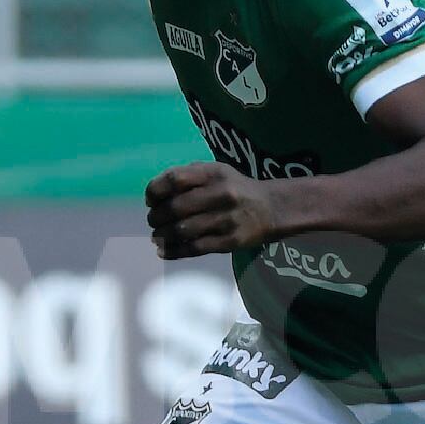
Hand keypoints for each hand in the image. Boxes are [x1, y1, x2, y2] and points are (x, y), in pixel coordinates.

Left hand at [145, 162, 281, 257]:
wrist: (273, 208)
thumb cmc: (234, 188)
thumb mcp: (215, 172)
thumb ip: (187, 177)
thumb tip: (154, 195)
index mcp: (213, 173)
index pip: (173, 179)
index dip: (155, 191)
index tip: (151, 200)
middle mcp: (220, 194)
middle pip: (174, 207)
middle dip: (156, 217)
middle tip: (152, 221)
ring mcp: (226, 219)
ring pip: (182, 230)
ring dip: (162, 235)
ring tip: (157, 236)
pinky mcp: (230, 241)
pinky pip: (194, 248)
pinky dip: (173, 251)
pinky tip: (164, 251)